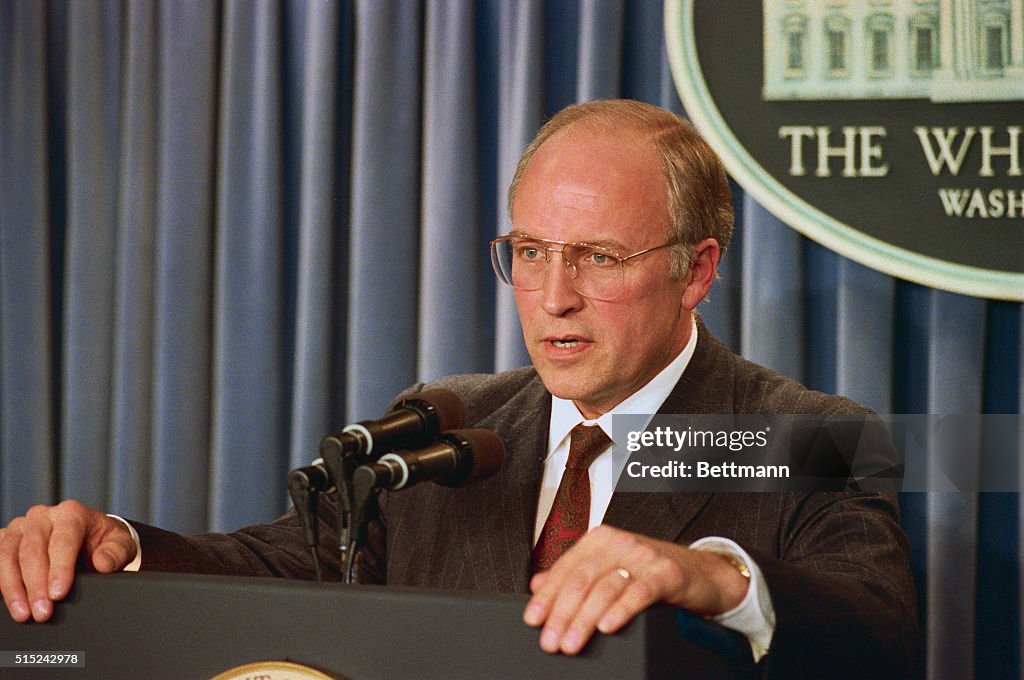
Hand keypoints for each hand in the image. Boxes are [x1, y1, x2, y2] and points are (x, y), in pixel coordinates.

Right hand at [0, 500, 136, 621]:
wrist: (87, 535)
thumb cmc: (102, 541)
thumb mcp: (119, 545)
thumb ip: (116, 553)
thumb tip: (103, 563)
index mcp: (71, 514)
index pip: (63, 541)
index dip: (59, 568)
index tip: (58, 594)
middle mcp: (42, 516)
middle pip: (32, 550)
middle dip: (36, 585)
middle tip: (42, 612)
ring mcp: (20, 527)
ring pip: (8, 555)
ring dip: (13, 588)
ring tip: (23, 614)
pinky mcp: (5, 540)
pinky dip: (0, 580)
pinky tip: (7, 600)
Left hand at [523, 525, 748, 653]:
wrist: (702, 574)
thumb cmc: (652, 573)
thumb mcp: (610, 569)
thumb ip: (575, 574)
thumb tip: (538, 585)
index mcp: (600, 540)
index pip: (565, 568)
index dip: (546, 596)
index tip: (533, 620)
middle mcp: (619, 544)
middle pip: (581, 579)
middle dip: (561, 613)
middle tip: (551, 641)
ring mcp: (643, 557)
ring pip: (605, 588)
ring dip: (584, 619)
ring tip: (571, 642)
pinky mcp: (665, 574)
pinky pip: (639, 592)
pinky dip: (620, 610)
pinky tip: (607, 626)